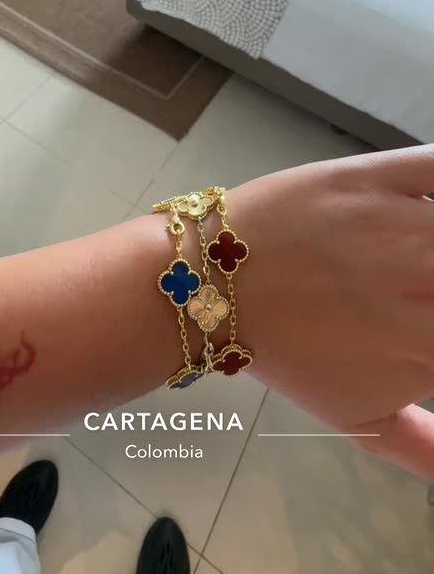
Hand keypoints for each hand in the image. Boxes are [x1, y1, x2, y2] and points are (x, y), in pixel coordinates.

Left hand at [229, 146, 433, 478]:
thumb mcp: (358, 419)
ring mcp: (408, 225)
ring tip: (418, 259)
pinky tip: (427, 203)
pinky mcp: (378, 176)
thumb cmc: (286, 352)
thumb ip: (425, 448)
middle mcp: (430, 284)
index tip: (429, 325)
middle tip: (421, 290)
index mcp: (431, 347)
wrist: (212, 283)